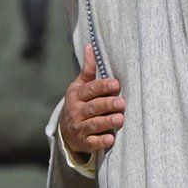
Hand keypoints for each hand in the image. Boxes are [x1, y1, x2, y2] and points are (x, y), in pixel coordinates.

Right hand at [59, 44, 124, 159]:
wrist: (66, 130)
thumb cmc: (79, 103)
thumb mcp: (79, 86)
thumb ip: (88, 70)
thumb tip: (90, 46)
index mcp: (76, 95)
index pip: (89, 89)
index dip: (102, 86)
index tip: (115, 83)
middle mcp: (76, 110)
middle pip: (93, 107)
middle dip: (107, 104)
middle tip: (121, 102)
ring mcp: (79, 127)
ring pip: (93, 124)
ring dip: (107, 121)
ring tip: (120, 118)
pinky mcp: (84, 141)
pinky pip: (92, 142)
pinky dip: (101, 141)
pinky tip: (111, 139)